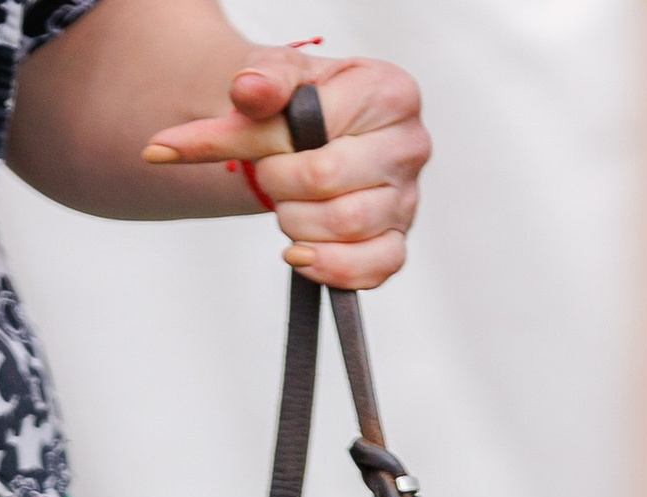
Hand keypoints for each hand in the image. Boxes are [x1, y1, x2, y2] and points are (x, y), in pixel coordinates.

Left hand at [144, 46, 428, 288]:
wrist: (314, 136)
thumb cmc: (304, 103)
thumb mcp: (282, 76)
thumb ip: (264, 81)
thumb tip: (246, 89)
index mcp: (391, 94)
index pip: (319, 129)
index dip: (269, 145)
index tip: (236, 145)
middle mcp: (409, 146)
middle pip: (328, 180)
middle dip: (279, 184)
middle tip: (268, 175)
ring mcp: (407, 200)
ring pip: (343, 228)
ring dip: (295, 223)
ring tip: (287, 204)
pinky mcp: (397, 243)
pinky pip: (371, 270)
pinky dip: (327, 268)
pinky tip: (300, 254)